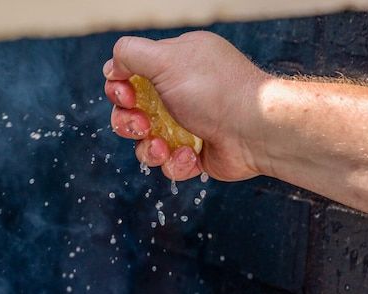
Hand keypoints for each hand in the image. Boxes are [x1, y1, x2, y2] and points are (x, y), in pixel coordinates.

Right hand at [104, 31, 265, 181]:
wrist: (256, 131)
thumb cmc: (215, 91)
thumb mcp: (167, 59)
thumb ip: (131, 54)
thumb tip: (111, 66)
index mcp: (176, 64)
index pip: (133, 75)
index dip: (120, 88)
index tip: (125, 95)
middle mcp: (181, 93)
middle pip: (132, 112)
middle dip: (128, 122)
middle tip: (141, 124)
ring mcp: (188, 125)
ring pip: (146, 142)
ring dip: (148, 148)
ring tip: (163, 147)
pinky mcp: (195, 154)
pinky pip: (168, 164)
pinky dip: (174, 163)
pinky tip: (190, 155)